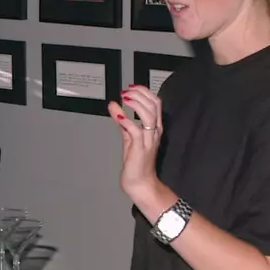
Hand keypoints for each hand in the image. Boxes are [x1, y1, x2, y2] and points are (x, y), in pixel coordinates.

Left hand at [107, 85, 164, 203]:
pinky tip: (118, 115)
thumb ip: (123, 121)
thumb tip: (114, 105)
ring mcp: (149, 140)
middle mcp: (155, 132)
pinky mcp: (141, 148)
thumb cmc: (137, 161)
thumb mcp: (129, 137)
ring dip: (136, 104)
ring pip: (148, 115)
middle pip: (154, 105)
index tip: (132, 87)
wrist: (140, 182)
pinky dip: (127, 120)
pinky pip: (136, 130)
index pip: (155, 103)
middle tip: (126, 91)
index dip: (144, 92)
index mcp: (155, 127)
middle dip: (140, 94)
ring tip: (124, 98)